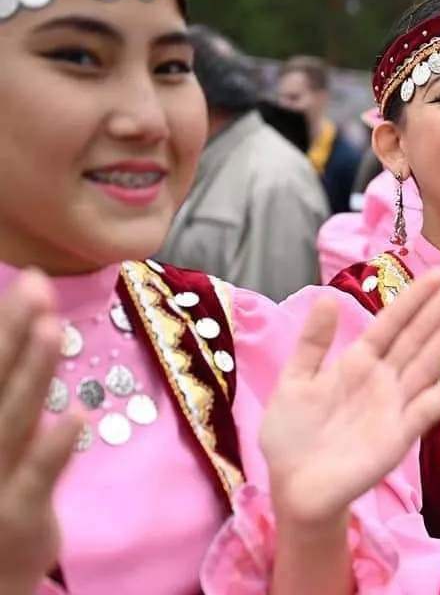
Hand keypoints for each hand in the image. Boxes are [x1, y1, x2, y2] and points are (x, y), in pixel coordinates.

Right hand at [0, 272, 82, 592]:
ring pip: (11, 419)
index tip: (33, 280)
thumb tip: (35, 337)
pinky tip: (76, 416)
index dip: (7, 322)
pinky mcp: (17, 516)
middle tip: (38, 285)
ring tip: (52, 328)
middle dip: (14, 330)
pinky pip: (37, 477)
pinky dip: (54, 448)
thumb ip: (12, 395)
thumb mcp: (2, 445)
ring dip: (31, 372)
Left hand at [260, 269, 439, 529]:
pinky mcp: (397, 438)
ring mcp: (394, 408)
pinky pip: (423, 413)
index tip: (438, 272)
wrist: (292, 488)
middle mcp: (383, 380)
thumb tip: (328, 297)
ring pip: (426, 365)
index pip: (392, 323)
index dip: (414, 298)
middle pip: (417, 337)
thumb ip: (313, 342)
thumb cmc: (293, 435)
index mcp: (359, 363)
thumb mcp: (295, 380)